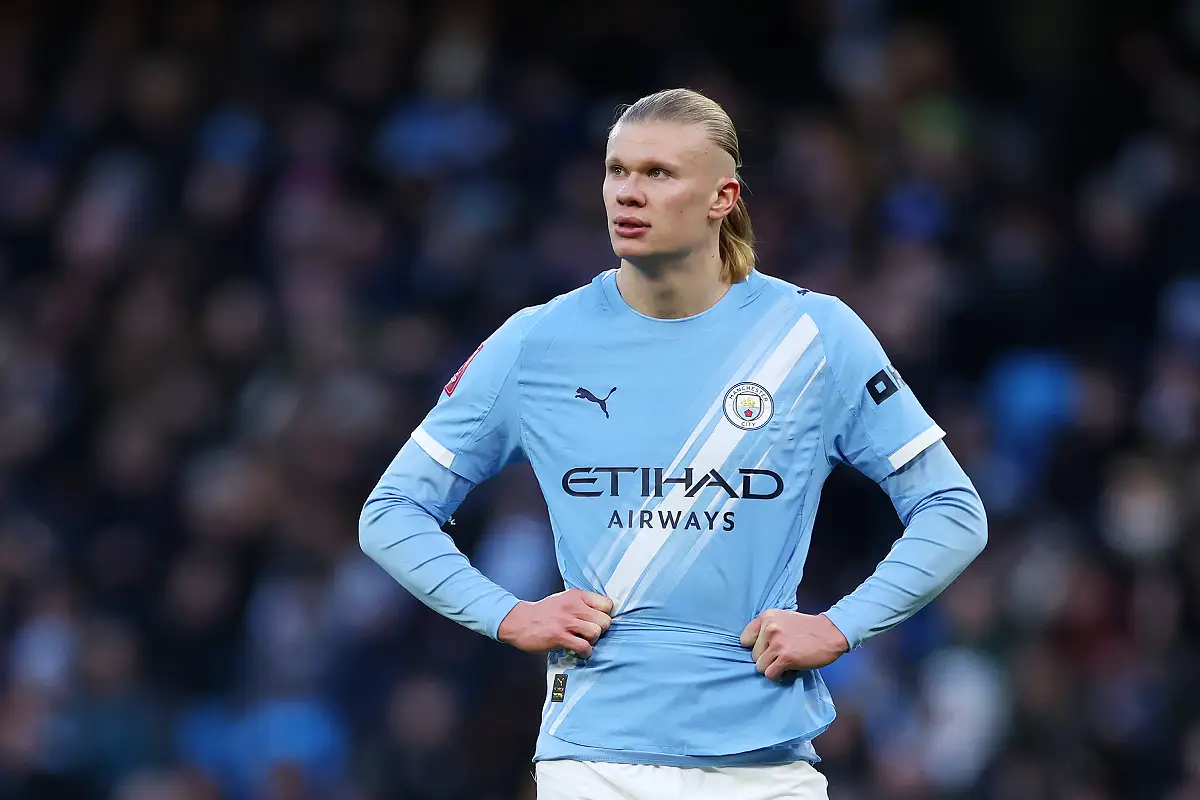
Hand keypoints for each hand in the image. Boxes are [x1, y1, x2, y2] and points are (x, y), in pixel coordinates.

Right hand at [497, 589, 613, 657]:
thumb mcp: (564, 599)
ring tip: (584, 642)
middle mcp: (573, 606)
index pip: (607, 604)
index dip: (605, 615)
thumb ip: (582, 604)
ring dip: (592, 641)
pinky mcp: (559, 636)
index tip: (597, 621)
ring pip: (596, 633)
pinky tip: (579, 651)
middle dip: (600, 630)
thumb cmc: (543, 612)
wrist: (519, 621)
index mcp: (576, 595)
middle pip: (605, 621)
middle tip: (590, 634)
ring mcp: (566, 621)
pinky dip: (585, 652)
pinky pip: (583, 646)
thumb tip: (602, 614)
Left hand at [739, 609, 849, 679]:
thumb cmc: (807, 628)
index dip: (755, 648)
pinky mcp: (786, 657)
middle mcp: (769, 628)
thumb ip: (767, 628)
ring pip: (760, 666)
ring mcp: (777, 643)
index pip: (744, 639)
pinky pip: (770, 674)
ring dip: (772, 668)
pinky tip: (789, 670)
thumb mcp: (783, 619)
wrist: (831, 632)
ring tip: (785, 664)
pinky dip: (779, 676)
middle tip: (782, 656)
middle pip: (753, 655)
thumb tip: (752, 646)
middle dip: (766, 659)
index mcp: (767, 617)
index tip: (766, 650)